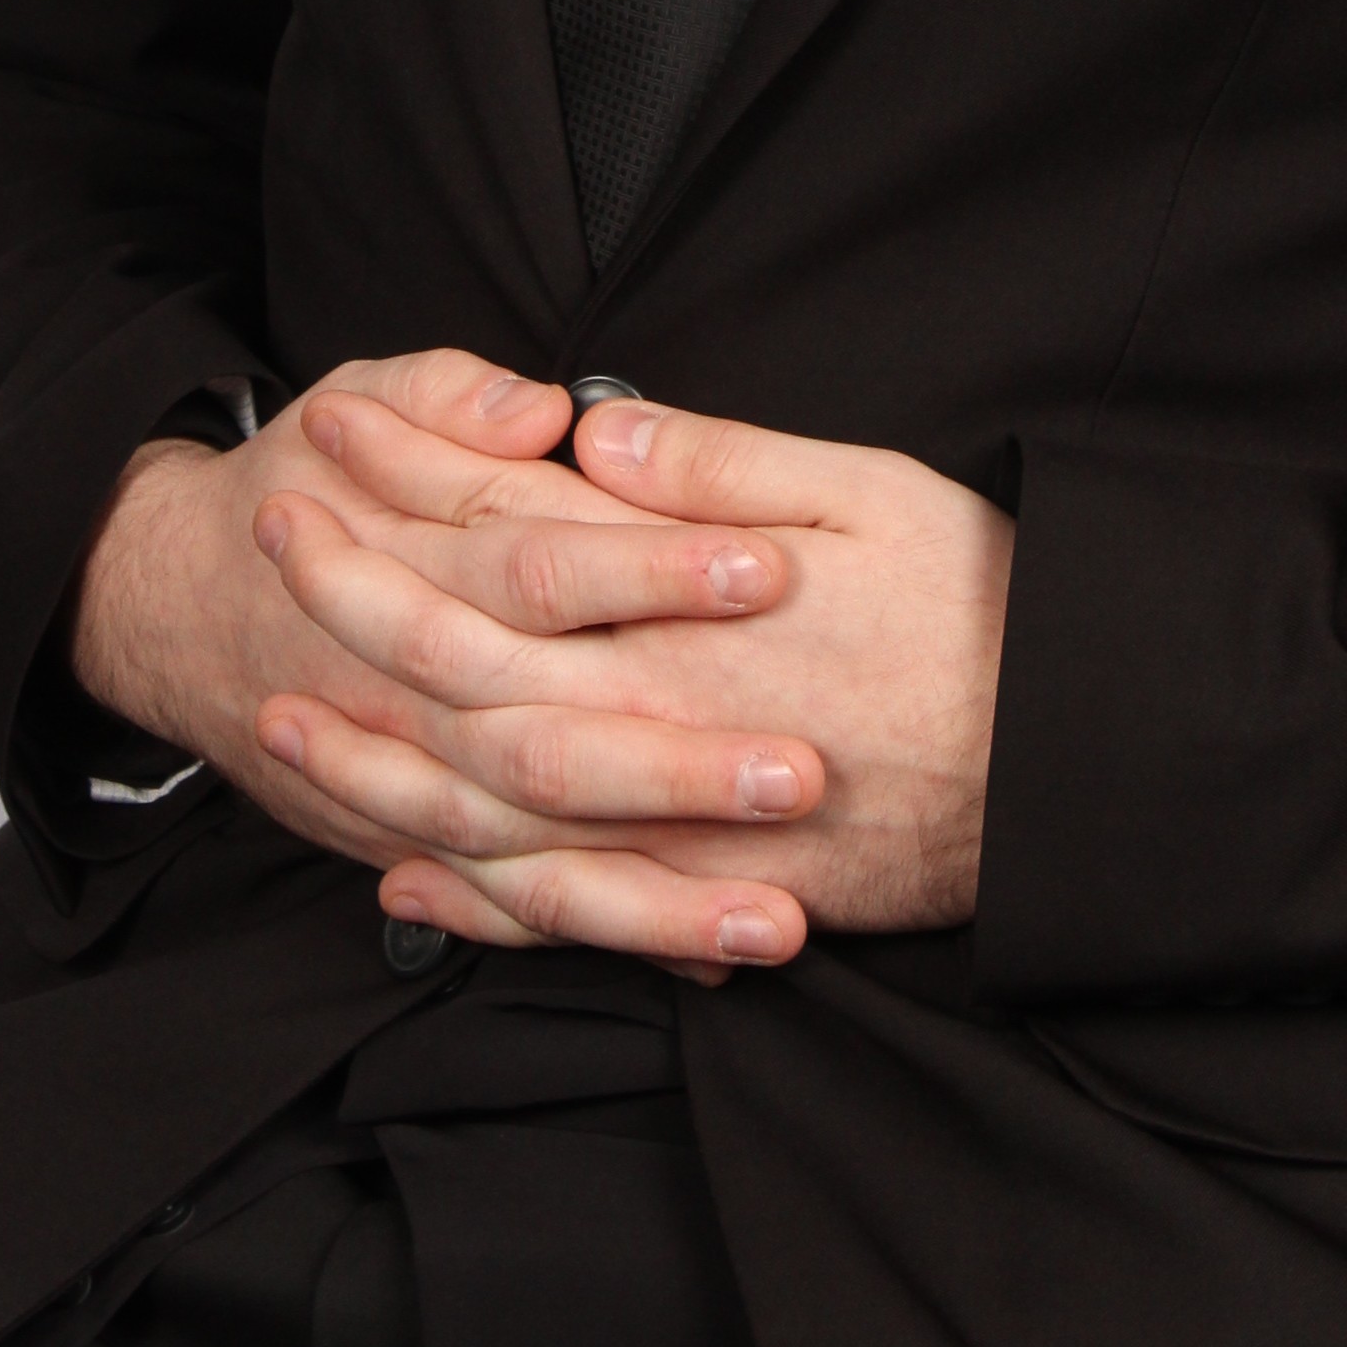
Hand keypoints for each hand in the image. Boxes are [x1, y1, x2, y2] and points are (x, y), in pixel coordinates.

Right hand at [65, 351, 824, 971]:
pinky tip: (704, 962)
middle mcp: (420, 697)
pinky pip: (515, 913)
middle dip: (679, 772)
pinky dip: (604, 942)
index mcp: (423, 566)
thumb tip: (541, 413)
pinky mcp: (422, 850)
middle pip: (552, 743)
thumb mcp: (362, 398)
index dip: (657, 571)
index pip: (548, 569)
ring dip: (658, 902)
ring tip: (779, 921)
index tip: (770, 572)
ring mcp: (417, 791)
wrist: (175, 601)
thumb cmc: (308, 486)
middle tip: (802, 775)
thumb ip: (452, 393)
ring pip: (538, 863)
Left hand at [268, 379, 1012, 952]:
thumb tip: (594, 443)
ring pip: (485, 809)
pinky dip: (470, 900)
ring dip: (376, 760)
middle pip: (463, 673)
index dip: (407, 487)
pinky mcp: (712, 901)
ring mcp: (676, 833)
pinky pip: (560, 914)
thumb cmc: (983, 608)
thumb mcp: (869, 494)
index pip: (503, 543)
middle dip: (354, 604)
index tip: (329, 432)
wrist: (1076, 768)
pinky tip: (407, 876)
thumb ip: (722, 471)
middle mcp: (658, 731)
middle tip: (269, 538)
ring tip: (288, 718)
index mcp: (684, 619)